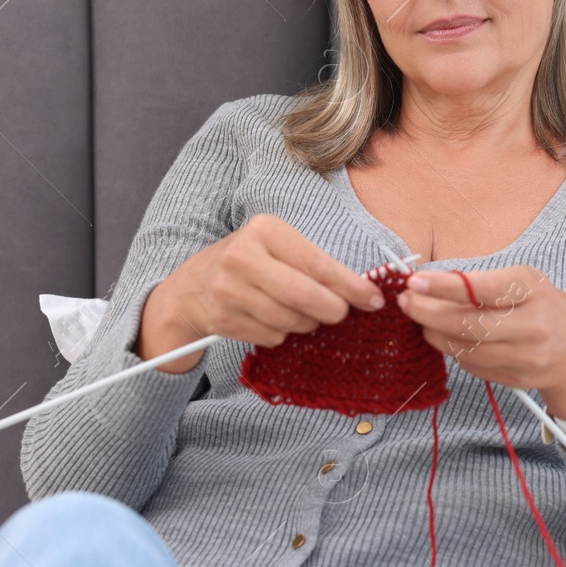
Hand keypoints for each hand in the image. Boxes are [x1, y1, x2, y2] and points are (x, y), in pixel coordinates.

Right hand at [135, 215, 383, 372]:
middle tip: (341, 314)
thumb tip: (362, 293)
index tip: (373, 299)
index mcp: (265, 230)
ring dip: (306, 324)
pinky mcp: (223, 319)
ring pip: (290, 320)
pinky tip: (272, 321)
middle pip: (304, 295)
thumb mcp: (278, 248)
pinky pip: (272, 336)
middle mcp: (242, 257)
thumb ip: (315, 266)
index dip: (351, 286)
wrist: (192, 286)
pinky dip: (282, 334)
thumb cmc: (250, 264)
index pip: (318, 263)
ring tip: (301, 314)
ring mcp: (229, 290)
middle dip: (332, 310)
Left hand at [397, 266, 565, 455]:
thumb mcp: (526, 283)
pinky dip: (450, 348)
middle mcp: (532, 326)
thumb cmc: (546, 309)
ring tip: (419, 317)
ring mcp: (523, 357)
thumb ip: (484, 283)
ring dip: (433, 332)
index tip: (415, 281)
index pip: (482, 289)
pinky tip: (443, 335)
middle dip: (428, 312)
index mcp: (535, 292)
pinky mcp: (512, 379)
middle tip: (405, 302)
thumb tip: (431, 283)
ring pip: (463, 347)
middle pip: (468, 323)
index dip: (444, 286)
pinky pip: (469, 363)